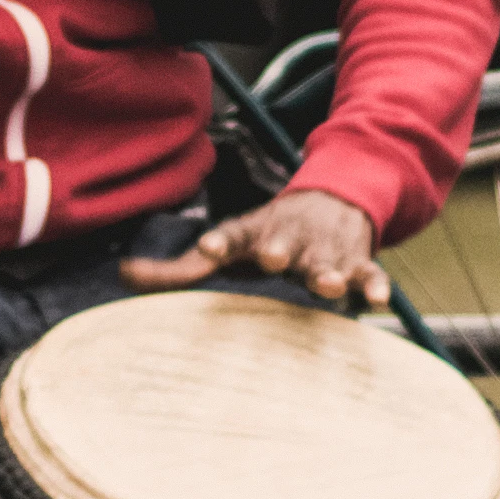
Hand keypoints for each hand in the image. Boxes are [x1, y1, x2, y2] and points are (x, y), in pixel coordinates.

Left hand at [122, 189, 385, 306]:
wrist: (333, 200)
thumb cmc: (270, 235)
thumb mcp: (229, 244)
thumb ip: (178, 269)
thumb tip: (123, 274)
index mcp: (255, 235)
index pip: (233, 236)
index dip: (220, 242)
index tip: (208, 247)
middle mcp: (290, 240)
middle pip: (284, 245)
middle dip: (279, 250)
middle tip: (274, 257)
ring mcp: (325, 250)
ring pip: (327, 261)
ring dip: (327, 271)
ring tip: (326, 283)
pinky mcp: (357, 261)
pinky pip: (368, 273)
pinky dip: (373, 284)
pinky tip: (376, 298)